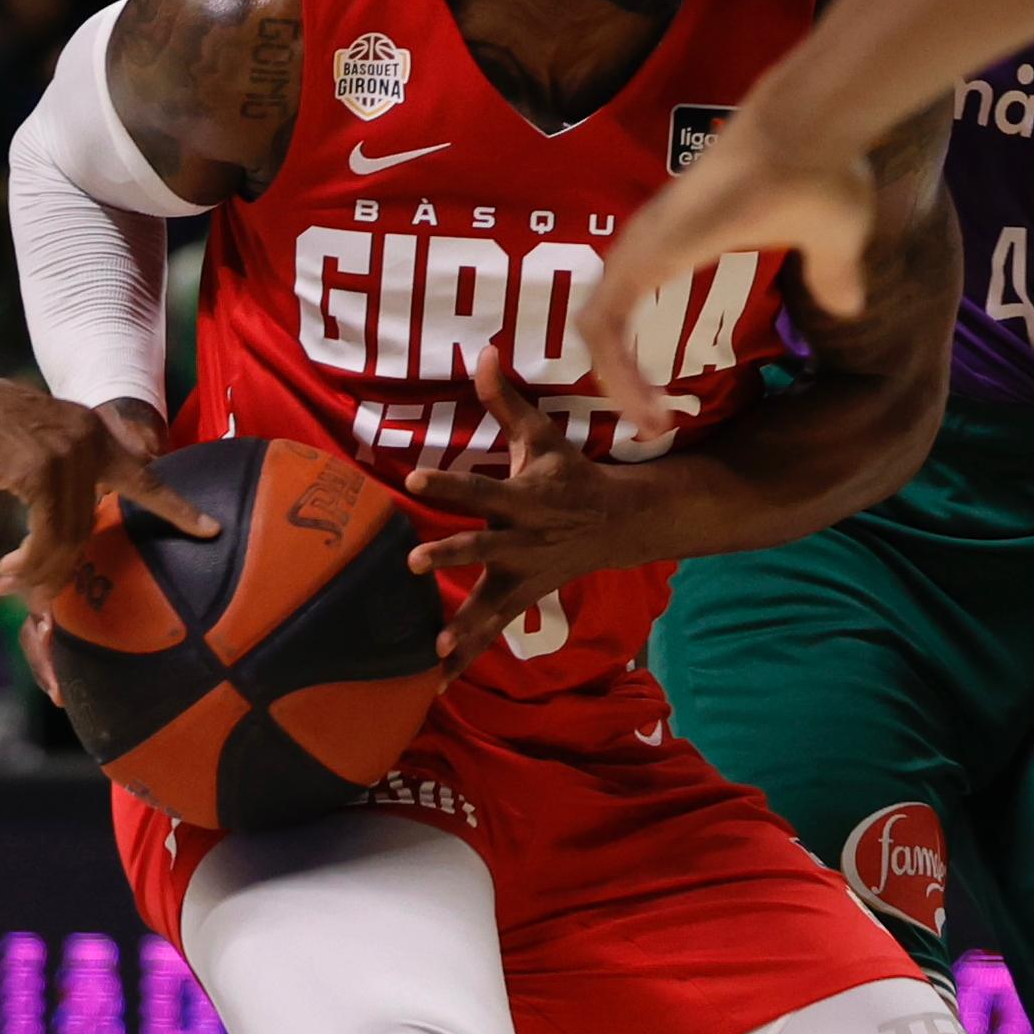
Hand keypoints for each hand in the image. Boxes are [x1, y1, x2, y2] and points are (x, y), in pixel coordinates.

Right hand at [0, 384, 212, 612]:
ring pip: (69, 534)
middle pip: (92, 523)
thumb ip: (59, 472)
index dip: (178, 507)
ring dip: (41, 571)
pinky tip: (8, 571)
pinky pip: (45, 532)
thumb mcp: (32, 442)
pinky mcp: (40, 469)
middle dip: (65, 568)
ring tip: (14, 587)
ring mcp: (68, 453)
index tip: (211, 530)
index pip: (145, 475)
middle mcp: (89, 439)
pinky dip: (29, 561)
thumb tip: (63, 528)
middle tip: (39, 598)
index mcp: (93, 432)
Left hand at [402, 345, 686, 664]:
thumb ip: (506, 401)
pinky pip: (492, 631)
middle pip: (481, 549)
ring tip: (436, 650)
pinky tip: (435, 682)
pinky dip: (467, 657)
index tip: (413, 476)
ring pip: (489, 604)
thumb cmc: (571, 474)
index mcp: (522, 499)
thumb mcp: (543, 436)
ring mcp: (523, 575)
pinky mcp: (522, 599)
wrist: (620, 524)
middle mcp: (521, 540)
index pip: (478, 488)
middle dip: (451, 557)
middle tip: (414, 562)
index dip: (448, 482)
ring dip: (464, 627)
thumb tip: (482, 351)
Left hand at [581, 109, 884, 426]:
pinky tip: (647, 408)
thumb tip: (848, 306)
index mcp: (680, 240)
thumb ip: (830, 274)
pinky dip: (617, 372)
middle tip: (653, 424)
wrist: (813, 134)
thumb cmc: (820, 173)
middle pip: (605, 321)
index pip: (631, 304)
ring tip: (651, 427)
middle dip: (621, 379)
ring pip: (597, 330)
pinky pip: (603, 327)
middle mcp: (650, 243)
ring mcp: (643, 246)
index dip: (638, 355)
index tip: (667, 401)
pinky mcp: (646, 255)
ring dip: (618, 384)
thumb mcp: (833, 242)